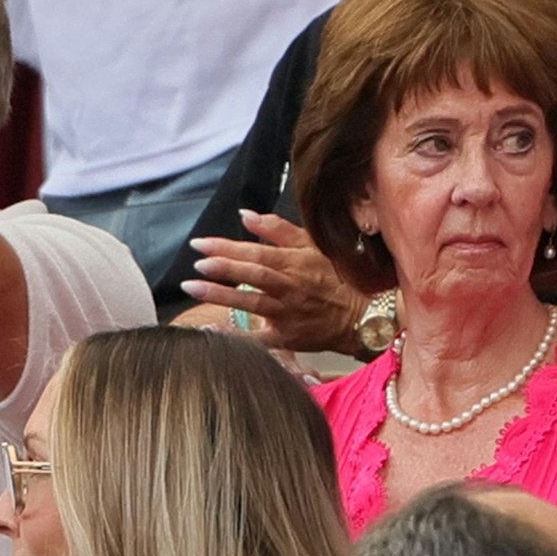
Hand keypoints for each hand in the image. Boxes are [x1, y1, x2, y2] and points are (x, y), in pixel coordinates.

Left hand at [180, 210, 366, 355]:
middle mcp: (291, 288)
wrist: (363, 316)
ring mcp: (288, 314)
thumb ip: (278, 230)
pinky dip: (236, 337)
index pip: (257, 252)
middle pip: (254, 275)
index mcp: (296, 263)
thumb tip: (246, 216)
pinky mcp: (288, 337)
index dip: (227, 247)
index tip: (201, 244)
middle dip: (224, 268)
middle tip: (197, 262)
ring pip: (252, 303)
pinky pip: (260, 340)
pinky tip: (212, 333)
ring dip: (221, 295)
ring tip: (193, 288)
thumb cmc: (338, 278)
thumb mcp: (313, 246)